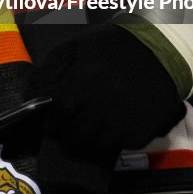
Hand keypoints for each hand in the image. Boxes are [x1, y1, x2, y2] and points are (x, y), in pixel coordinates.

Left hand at [28, 23, 185, 193]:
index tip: (49, 125)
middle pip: (75, 136)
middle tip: (65, 132)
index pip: (59, 113)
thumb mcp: (75, 47)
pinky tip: (109, 129)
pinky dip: (112, 142)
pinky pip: (120, 145)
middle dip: (66, 136)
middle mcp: (103, 105)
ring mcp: (124, 121)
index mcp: (84, 82)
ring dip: (87, 143)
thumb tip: (32, 92)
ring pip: (96, 146)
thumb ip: (50, 69)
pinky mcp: (142, 131)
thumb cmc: (110, 47)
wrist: (160, 51)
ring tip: (85, 133)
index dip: (51, 122)